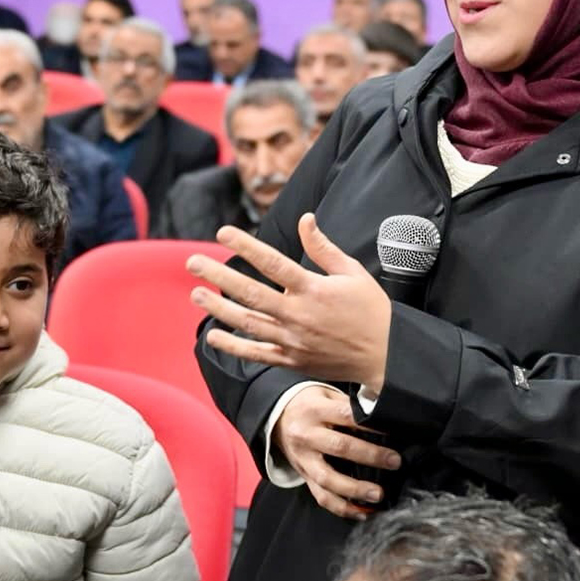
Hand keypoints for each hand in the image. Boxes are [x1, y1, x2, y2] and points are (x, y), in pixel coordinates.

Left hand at [187, 213, 391, 389]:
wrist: (386, 355)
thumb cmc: (371, 310)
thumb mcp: (352, 272)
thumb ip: (323, 248)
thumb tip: (305, 219)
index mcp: (314, 289)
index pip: (272, 263)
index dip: (245, 246)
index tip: (222, 233)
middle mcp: (298, 315)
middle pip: (249, 293)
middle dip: (218, 276)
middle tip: (192, 263)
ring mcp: (293, 340)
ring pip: (247, 323)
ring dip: (218, 309)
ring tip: (196, 294)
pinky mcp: (292, 361)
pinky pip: (257, 353)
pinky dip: (233, 346)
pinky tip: (213, 335)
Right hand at [274, 386, 400, 520]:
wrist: (276, 417)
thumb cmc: (308, 404)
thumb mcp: (326, 394)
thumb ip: (349, 405)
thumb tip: (382, 416)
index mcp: (315, 410)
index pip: (347, 416)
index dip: (371, 425)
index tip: (392, 432)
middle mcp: (307, 435)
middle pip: (340, 448)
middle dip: (371, 457)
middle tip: (394, 462)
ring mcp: (304, 458)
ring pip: (328, 479)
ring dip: (355, 489)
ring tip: (377, 495)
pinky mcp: (304, 475)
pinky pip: (321, 496)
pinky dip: (341, 507)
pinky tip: (361, 512)